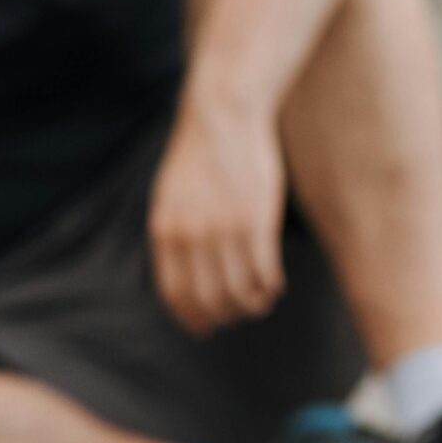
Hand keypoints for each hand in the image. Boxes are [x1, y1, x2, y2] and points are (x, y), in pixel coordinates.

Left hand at [149, 92, 287, 335]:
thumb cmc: (201, 153)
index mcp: (166, 230)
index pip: (175, 293)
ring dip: (252, 304)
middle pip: (208, 300)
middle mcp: (191, 236)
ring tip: (261, 299)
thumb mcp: (171, 194)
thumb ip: (175, 232)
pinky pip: (264, 272)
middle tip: (239, 314)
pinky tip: (275, 283)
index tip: (205, 328)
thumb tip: (184, 271)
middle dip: (225, 316)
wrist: (224, 114)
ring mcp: (224, 230)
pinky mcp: (256, 222)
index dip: (191, 318)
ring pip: (239, 292)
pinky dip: (270, 286)